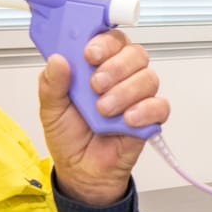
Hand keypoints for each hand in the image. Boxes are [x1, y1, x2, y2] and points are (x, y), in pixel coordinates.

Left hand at [39, 30, 169, 205]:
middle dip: (116, 66)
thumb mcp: (51, 109)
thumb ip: (52, 84)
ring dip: (125, 91)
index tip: (90, 53)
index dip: (104, 41)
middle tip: (96, 84)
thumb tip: (57, 60)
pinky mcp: (149, 118)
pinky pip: (160, 106)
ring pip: (148, 77)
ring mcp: (137, 96)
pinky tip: (127, 120)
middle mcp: (120, 76)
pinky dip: (144, 110)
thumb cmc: (69, 136)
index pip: (110, 39)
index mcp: (97, 66)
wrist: (81, 171)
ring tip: (104, 110)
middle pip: (134, 53)